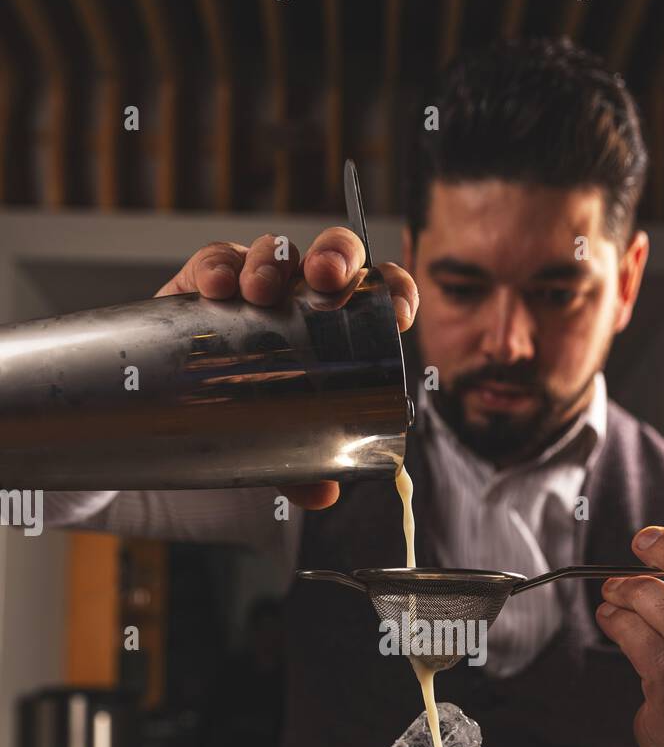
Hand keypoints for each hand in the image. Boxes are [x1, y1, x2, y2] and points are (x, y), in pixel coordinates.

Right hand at [155, 228, 418, 509]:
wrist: (181, 414)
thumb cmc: (247, 417)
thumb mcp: (281, 449)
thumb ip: (304, 470)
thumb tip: (323, 493)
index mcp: (336, 326)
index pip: (377, 293)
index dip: (394, 291)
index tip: (398, 313)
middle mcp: (299, 298)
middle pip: (330, 257)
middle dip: (334, 258)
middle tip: (326, 281)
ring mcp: (253, 286)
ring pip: (273, 252)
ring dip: (271, 263)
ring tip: (261, 291)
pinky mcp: (202, 285)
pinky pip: (214, 261)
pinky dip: (217, 267)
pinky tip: (218, 288)